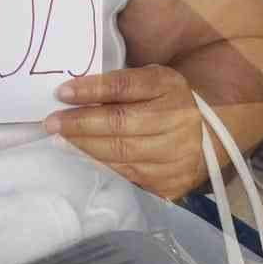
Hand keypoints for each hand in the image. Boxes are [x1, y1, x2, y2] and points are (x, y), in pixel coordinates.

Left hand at [44, 65, 204, 200]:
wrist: (211, 135)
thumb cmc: (168, 101)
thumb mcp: (151, 80)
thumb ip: (119, 84)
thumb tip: (74, 92)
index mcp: (168, 87)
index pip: (124, 86)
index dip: (91, 89)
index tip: (61, 92)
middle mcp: (176, 121)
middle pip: (120, 124)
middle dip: (80, 124)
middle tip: (51, 123)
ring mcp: (176, 156)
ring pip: (122, 154)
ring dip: (85, 148)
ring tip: (60, 141)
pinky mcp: (171, 183)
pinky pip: (129, 176)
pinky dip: (102, 166)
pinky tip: (84, 158)